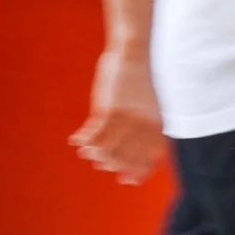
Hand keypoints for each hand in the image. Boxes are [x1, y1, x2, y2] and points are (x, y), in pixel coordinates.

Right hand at [71, 45, 164, 184]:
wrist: (134, 52)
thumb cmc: (140, 79)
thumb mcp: (150, 103)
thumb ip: (146, 124)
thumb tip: (136, 146)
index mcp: (158, 122)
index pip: (152, 156)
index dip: (140, 171)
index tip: (127, 181)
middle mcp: (144, 124)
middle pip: (127, 156)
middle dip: (113, 164)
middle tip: (99, 164)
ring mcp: (127, 118)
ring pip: (108, 149)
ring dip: (95, 153)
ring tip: (86, 151)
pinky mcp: (110, 109)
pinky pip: (95, 134)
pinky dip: (85, 139)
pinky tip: (76, 139)